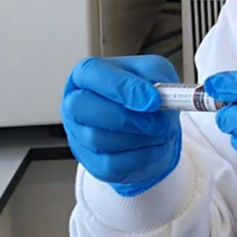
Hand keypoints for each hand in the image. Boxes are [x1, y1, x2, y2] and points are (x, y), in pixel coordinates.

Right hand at [61, 56, 181, 196]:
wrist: (153, 127)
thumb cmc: (146, 95)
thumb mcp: (156, 72)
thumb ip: (155, 75)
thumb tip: (155, 96)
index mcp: (87, 74)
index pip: (92, 73)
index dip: (123, 88)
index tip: (154, 100)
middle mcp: (75, 103)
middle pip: (86, 109)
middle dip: (129, 118)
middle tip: (160, 122)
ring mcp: (80, 136)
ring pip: (99, 139)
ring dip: (139, 138)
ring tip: (160, 132)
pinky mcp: (92, 163)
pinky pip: (111, 165)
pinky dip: (140, 157)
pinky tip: (153, 146)